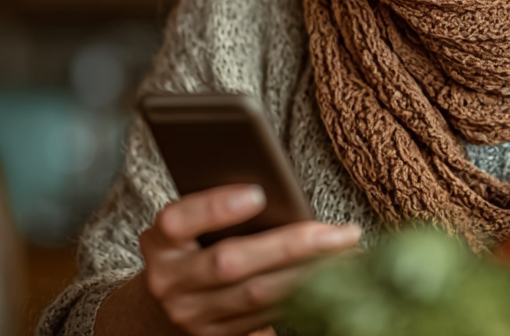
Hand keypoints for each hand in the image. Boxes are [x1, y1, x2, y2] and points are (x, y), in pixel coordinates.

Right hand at [139, 184, 360, 335]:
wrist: (162, 308)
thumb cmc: (190, 247)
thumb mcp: (189, 223)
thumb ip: (217, 208)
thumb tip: (274, 190)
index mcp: (160, 242)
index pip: (179, 220)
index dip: (216, 207)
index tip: (258, 192)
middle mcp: (171, 283)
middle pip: (231, 263)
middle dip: (292, 246)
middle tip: (343, 232)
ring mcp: (194, 317)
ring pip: (257, 297)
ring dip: (309, 274)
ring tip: (349, 254)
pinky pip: (267, 319)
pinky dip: (303, 298)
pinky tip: (333, 281)